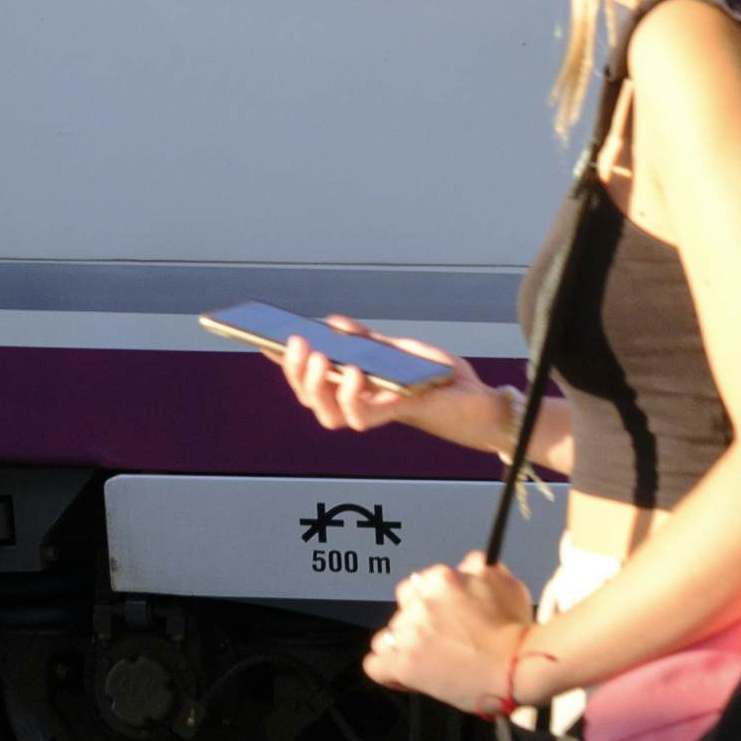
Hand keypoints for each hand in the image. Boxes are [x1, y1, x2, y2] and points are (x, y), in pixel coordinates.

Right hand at [269, 320, 480, 445]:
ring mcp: (376, 413)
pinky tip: (354, 369)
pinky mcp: (396, 415)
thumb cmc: (437, 376)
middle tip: (297, 344)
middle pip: (312, 398)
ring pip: (329, 414)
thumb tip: (333, 324)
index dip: (286, 364)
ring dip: (320, 387)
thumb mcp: (399, 348)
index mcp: (354, 386)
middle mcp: (359, 403)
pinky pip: (363, 416)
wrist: (477, 397)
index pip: (312, 378)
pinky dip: (353, 395)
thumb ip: (366, 339)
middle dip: (297, 373)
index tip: (262, 340)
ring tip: (322, 358)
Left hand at [365, 556, 536, 714]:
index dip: (429, 603)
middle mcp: (421, 603)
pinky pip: (376, 666)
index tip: (443, 619)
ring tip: (429, 661)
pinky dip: (389, 672)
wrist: (520, 667)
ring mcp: (410, 634)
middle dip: (418, 623)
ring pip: (388, 637)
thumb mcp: (504, 582)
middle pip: (403, 609)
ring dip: (405, 647)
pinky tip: (406, 676)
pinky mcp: (404, 664)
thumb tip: (467, 565)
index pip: (419, 586)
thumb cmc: (517, 630)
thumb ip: (478, 569)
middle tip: (441, 640)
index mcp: (441, 580)